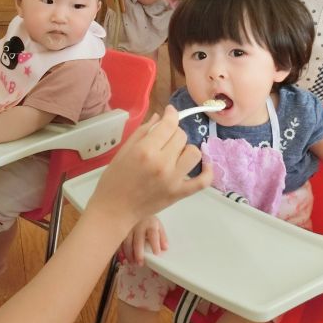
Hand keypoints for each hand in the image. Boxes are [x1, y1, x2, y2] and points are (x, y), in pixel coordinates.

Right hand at [88, 106, 212, 230]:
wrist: (115, 209)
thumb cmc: (114, 179)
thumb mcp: (124, 150)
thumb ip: (143, 132)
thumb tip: (160, 117)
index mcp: (145, 150)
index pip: (169, 125)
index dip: (171, 115)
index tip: (170, 112)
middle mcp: (162, 163)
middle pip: (181, 137)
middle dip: (173, 133)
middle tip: (164, 139)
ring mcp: (173, 179)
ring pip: (194, 153)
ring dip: (186, 149)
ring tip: (176, 154)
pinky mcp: (180, 193)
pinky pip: (203, 181)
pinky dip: (207, 171)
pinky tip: (205, 164)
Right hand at [121, 215, 167, 265]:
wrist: (135, 208)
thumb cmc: (148, 221)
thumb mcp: (158, 226)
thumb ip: (162, 237)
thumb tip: (165, 248)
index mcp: (150, 224)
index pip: (153, 234)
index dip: (155, 244)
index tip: (156, 253)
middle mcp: (139, 225)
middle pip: (138, 240)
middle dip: (139, 252)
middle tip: (140, 263)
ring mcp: (128, 227)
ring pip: (127, 241)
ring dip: (129, 253)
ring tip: (132, 262)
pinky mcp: (121, 229)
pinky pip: (120, 240)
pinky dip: (120, 250)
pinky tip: (123, 257)